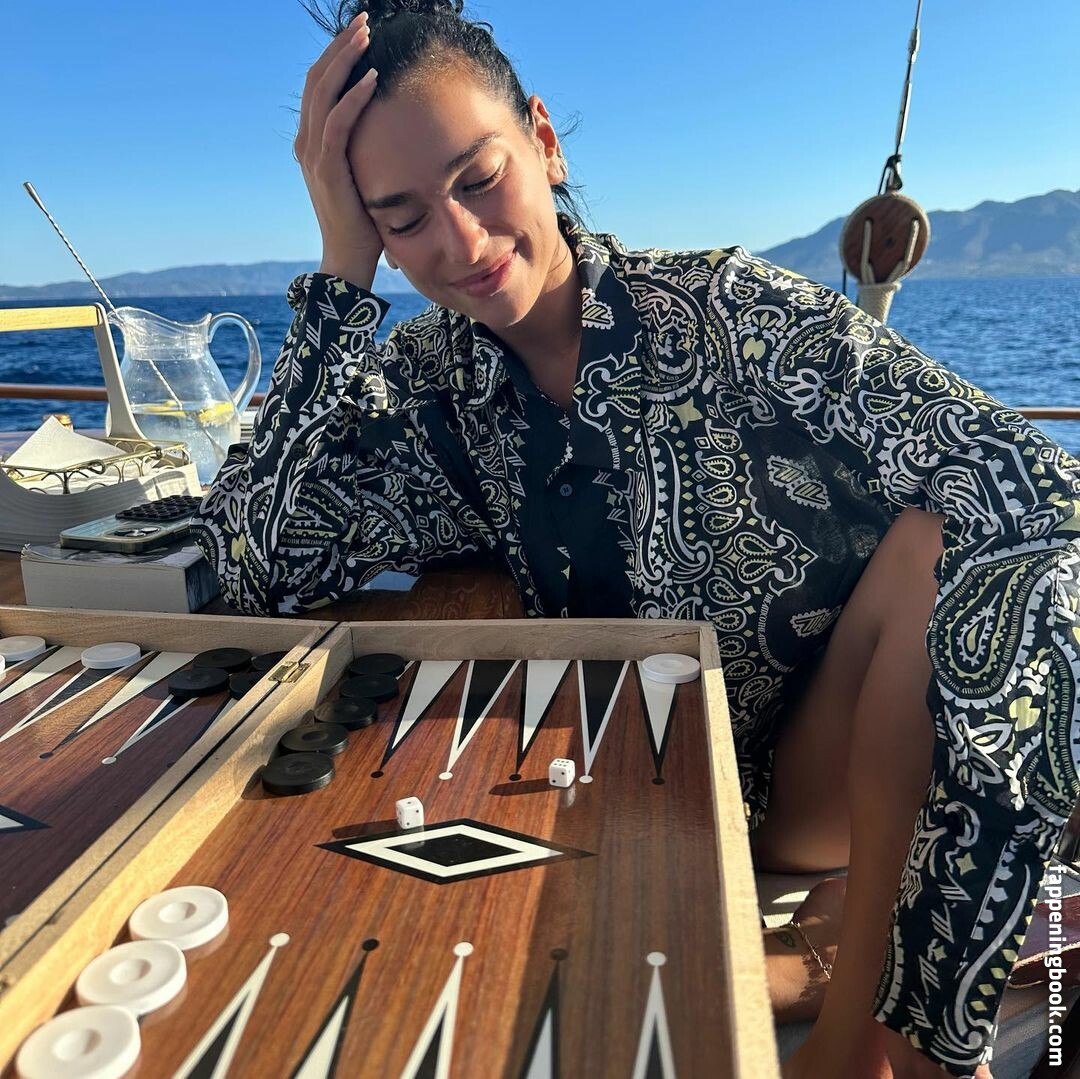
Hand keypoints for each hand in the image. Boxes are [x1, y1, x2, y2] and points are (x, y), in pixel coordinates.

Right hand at [294, 12, 382, 284]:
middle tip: (365, 21)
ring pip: (323, 91)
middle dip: (341, 45)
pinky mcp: (327, 170)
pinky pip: (338, 123)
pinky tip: (373, 78)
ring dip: (345, 59)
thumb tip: (393, 128)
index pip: (319, 84)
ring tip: (367, 34)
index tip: (361, 33)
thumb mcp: (364, 176)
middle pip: (316, 77)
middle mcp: (306, 143)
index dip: (337, 55)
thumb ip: (367, 150)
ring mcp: (313, 155)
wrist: (348, 259)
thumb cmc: (364, 223)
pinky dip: (354, 97)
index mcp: (313, 142)